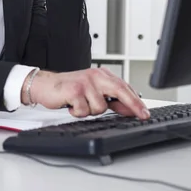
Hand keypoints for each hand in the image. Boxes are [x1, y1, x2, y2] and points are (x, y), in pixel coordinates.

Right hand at [22, 67, 149, 119]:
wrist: (45, 85)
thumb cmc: (69, 89)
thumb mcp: (92, 92)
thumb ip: (111, 100)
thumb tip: (130, 109)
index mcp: (101, 75)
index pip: (124, 87)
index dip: (136, 101)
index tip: (145, 112)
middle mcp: (95, 76)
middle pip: (120, 90)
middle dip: (133, 105)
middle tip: (143, 115)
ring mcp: (85, 83)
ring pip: (100, 107)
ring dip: (90, 111)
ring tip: (80, 104)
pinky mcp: (74, 91)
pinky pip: (84, 111)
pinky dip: (78, 112)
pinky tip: (72, 105)